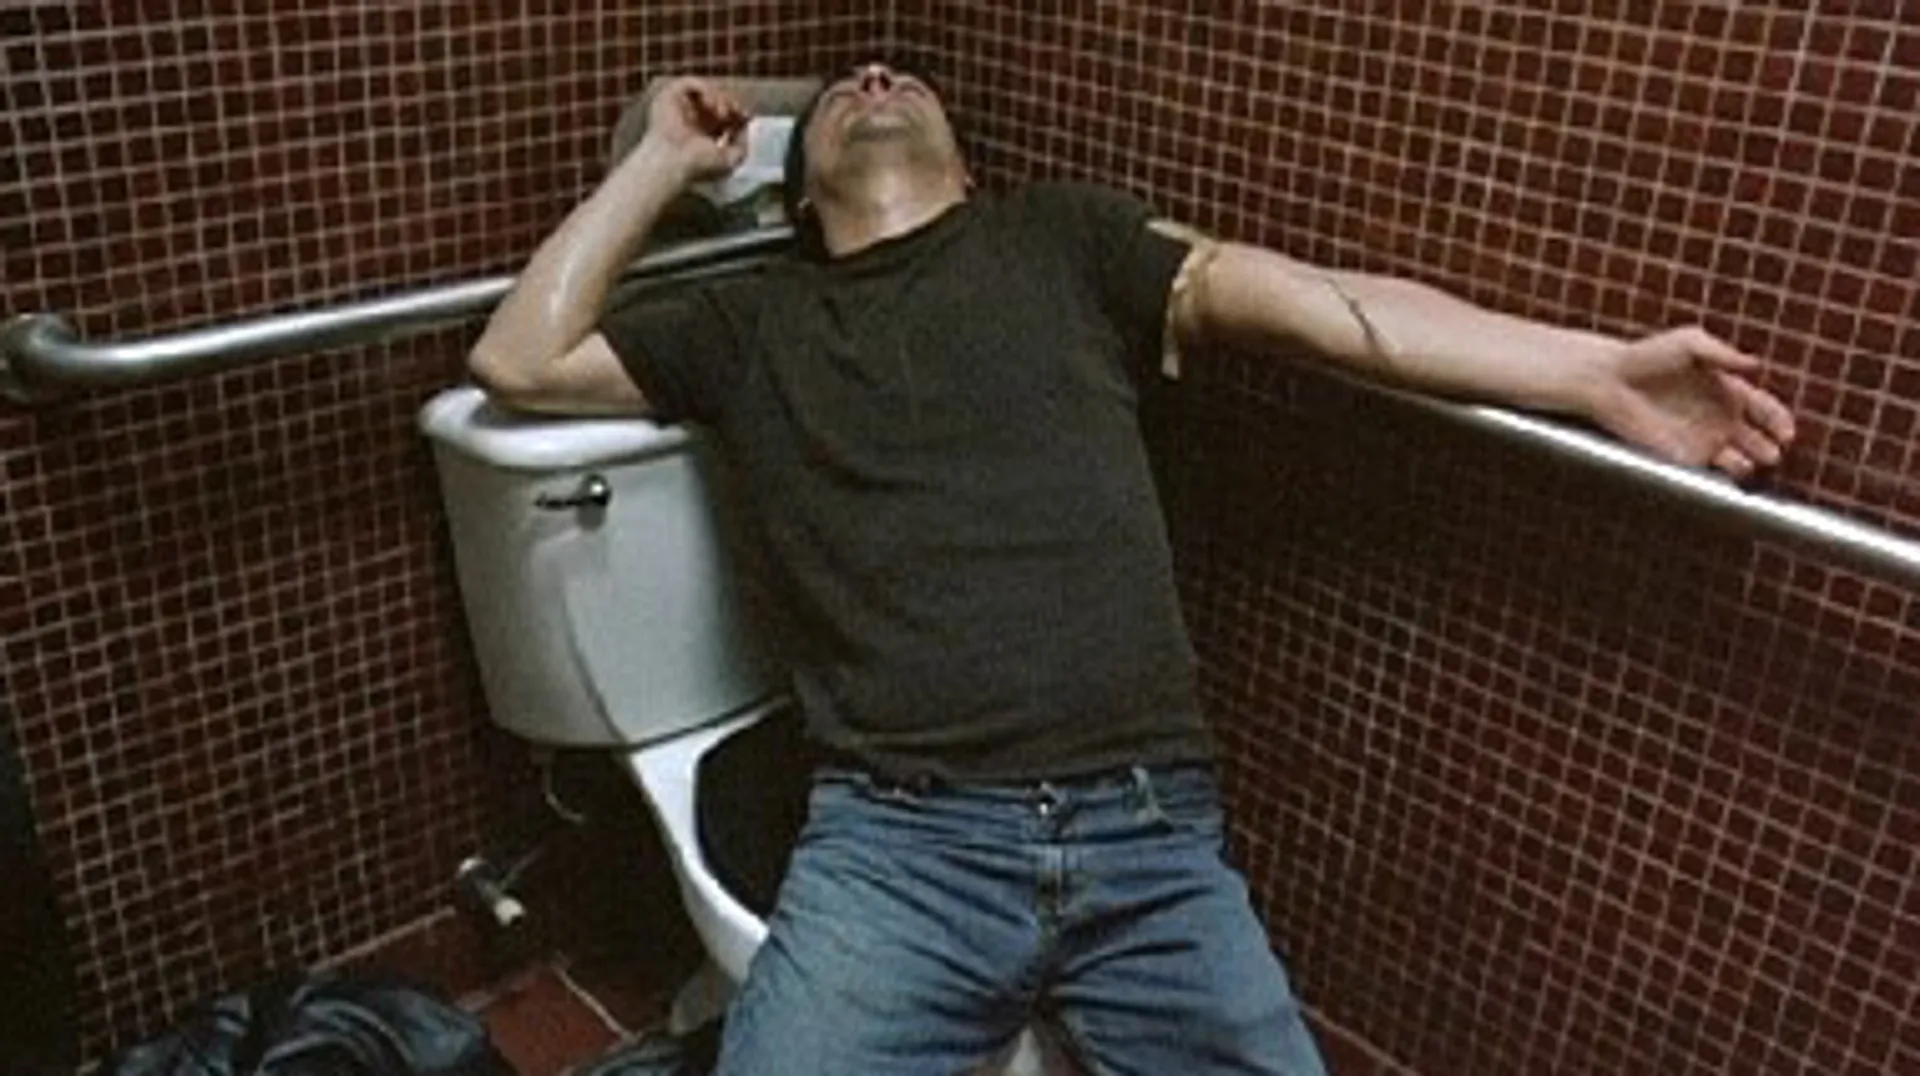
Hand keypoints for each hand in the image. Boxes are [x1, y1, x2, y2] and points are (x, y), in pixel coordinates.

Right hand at [642, 77, 750, 182]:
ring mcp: (679, 107)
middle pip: (716, 99)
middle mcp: (690, 119)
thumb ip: (742, 144)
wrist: (672, 162)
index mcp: (701, 135)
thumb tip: (744, 126)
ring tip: (722, 113)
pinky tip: (710, 105)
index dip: (737, 112)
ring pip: (704, 90)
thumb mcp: (731, 160)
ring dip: (719, 97)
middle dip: (730, 103)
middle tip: (735, 112)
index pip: (722, 116)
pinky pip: (690, 83)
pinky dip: (705, 90)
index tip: (746, 116)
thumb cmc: (698, 166)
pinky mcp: (669, 96)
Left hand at [1588, 326, 1796, 477]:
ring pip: (1739, 459)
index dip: (1778, 420)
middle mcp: (1719, 416)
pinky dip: (1725, 474)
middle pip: (1756, 437)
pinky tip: (1729, 467)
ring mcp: (1702, 438)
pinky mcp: (1681, 456)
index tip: (1786, 431)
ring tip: (1754, 461)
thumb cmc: (1647, 356)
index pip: (1763, 408)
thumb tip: (1756, 364)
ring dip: (1751, 463)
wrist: (1609, 381)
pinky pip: (1710, 471)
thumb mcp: (1689, 344)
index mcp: (1727, 388)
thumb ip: (1722, 354)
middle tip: (1773, 451)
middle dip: (1769, 446)